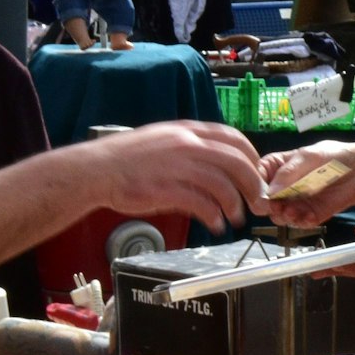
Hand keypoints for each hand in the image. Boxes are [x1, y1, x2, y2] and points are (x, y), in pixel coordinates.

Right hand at [90, 121, 268, 233]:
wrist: (96, 169)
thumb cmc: (128, 158)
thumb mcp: (163, 139)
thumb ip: (191, 147)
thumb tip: (216, 163)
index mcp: (188, 130)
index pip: (234, 138)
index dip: (252, 157)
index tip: (257, 173)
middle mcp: (187, 144)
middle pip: (237, 162)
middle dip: (253, 185)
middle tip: (257, 201)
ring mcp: (178, 166)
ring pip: (223, 185)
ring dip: (235, 205)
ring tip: (236, 218)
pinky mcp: (168, 189)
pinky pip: (202, 204)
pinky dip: (214, 216)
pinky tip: (216, 224)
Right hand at [260, 141, 354, 227]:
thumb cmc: (333, 155)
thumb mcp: (308, 156)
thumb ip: (288, 172)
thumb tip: (271, 190)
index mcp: (278, 167)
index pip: (257, 177)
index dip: (256, 186)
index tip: (263, 192)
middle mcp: (284, 187)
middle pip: (266, 201)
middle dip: (270, 206)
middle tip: (278, 205)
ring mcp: (296, 202)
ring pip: (280, 215)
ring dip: (284, 216)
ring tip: (292, 211)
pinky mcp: (310, 214)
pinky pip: (299, 222)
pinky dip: (300, 221)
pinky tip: (305, 216)